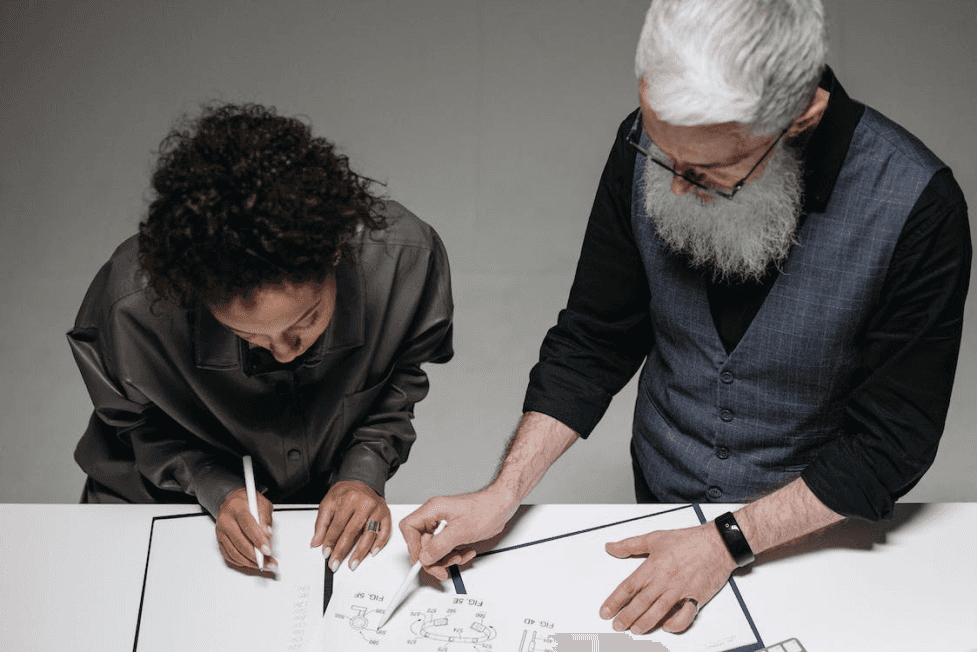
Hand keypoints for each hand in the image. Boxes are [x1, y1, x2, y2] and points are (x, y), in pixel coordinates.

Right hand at [216, 487, 275, 574]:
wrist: (231, 501)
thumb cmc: (247, 501)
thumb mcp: (261, 502)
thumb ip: (265, 517)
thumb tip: (268, 534)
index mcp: (237, 508)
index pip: (248, 526)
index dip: (258, 540)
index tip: (267, 550)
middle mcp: (226, 520)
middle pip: (240, 543)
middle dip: (256, 556)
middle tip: (269, 562)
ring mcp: (221, 532)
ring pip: (234, 552)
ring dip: (250, 562)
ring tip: (264, 565)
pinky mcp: (219, 540)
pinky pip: (229, 556)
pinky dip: (241, 562)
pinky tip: (251, 563)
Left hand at [310, 480, 390, 571]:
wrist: (361, 481)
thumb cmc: (345, 492)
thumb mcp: (328, 503)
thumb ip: (322, 523)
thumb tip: (316, 541)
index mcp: (348, 500)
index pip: (337, 526)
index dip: (330, 542)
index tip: (326, 554)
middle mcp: (364, 504)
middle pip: (352, 532)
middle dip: (342, 551)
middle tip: (335, 563)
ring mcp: (376, 510)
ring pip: (369, 535)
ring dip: (360, 552)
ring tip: (352, 563)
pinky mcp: (385, 514)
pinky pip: (384, 531)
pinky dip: (379, 544)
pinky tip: (372, 552)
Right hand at [399, 489, 517, 580]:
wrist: (502, 506)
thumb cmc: (486, 509)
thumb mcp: (460, 531)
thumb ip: (440, 546)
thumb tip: (425, 557)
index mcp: (433, 509)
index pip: (409, 527)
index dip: (412, 545)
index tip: (420, 560)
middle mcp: (436, 515)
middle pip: (422, 542)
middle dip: (433, 558)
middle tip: (441, 569)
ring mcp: (444, 523)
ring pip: (434, 548)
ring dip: (446, 557)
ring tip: (459, 557)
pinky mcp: (453, 530)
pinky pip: (446, 547)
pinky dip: (454, 554)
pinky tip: (465, 552)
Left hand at [600, 523, 736, 634]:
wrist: (718, 543)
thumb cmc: (689, 541)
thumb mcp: (655, 537)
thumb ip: (630, 545)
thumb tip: (611, 547)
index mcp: (654, 566)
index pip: (628, 586)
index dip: (615, 601)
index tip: (606, 611)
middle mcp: (666, 580)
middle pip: (641, 602)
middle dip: (626, 616)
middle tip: (617, 625)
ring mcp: (681, 590)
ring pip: (659, 611)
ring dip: (645, 623)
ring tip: (635, 630)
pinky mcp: (696, 597)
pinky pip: (685, 616)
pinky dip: (675, 624)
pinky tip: (666, 627)